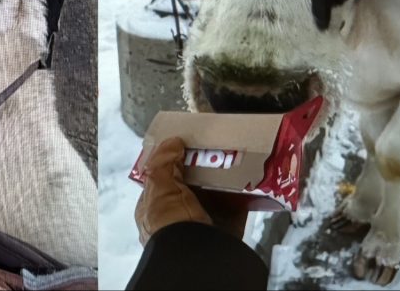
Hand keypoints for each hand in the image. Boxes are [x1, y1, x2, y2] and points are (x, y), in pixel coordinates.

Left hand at [134, 137, 248, 244]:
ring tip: (233, 163)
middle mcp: (176, 219)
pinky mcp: (224, 234)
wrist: (196, 257)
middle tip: (214, 154)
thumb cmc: (169, 224)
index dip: (171, 163)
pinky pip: (235, 212)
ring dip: (223, 183)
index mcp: (153, 210)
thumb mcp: (158, 186)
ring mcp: (201, 227)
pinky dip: (242, 199)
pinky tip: (246, 184)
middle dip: (202, 172)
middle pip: (190, 188)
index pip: (160, 181)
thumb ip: (162, 163)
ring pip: (214, 199)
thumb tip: (171, 143)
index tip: (185, 147)